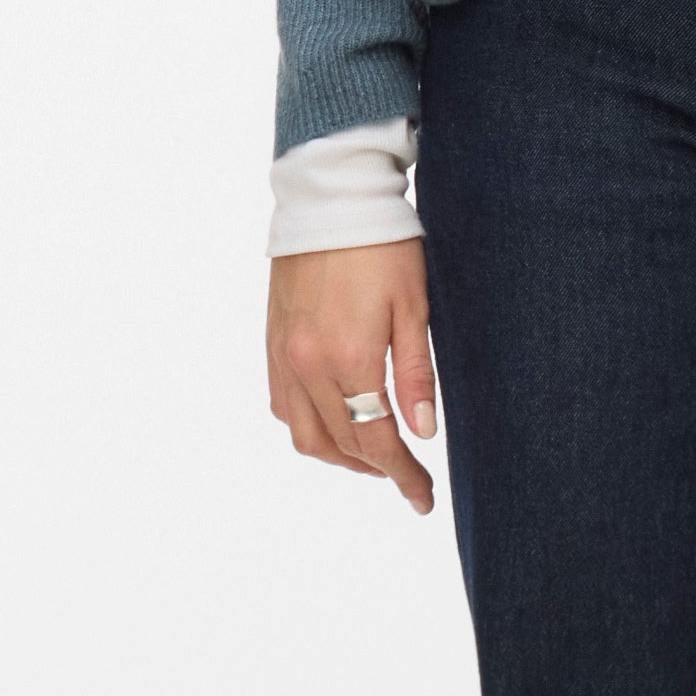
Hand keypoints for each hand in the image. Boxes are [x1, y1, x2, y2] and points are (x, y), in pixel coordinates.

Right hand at [266, 237, 437, 514]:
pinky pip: (282, 406)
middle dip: (375, 469)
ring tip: (373, 455)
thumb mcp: (414, 307)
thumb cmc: (383, 246)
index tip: (422, 497)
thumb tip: (422, 433)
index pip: (377, 441)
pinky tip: (334, 421)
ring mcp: (284, 354)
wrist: (330, 198)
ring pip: (304, 435)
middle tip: (406, 476)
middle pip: (340, 445)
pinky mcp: (272, 341)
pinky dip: (309, 428)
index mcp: (350, 358)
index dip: (402, 475)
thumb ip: (416, 374)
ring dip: (339, 456)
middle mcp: (308, 364)